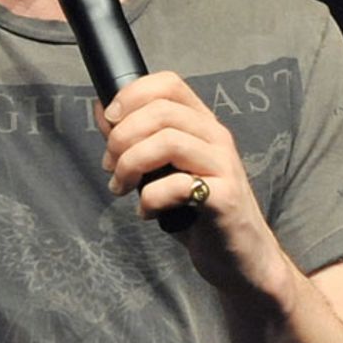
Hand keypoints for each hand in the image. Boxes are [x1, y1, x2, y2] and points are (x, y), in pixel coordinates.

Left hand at [98, 71, 288, 296]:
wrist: (240, 258)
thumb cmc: (199, 214)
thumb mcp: (162, 171)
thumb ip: (135, 139)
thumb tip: (101, 110)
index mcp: (202, 125)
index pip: (169, 84)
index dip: (132, 95)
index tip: (110, 121)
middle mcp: (216, 138)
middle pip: (161, 112)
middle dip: (122, 137)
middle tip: (111, 167)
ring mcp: (223, 166)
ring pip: (167, 141)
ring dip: (130, 165)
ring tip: (122, 188)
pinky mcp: (224, 198)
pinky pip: (177, 185)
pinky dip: (150, 200)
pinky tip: (147, 213)